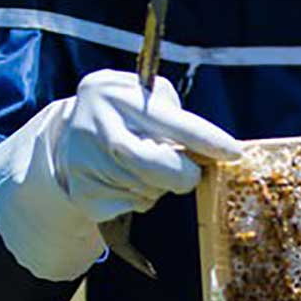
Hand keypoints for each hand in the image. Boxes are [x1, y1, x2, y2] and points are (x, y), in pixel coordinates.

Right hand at [0, 69, 241, 280]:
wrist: (68, 135)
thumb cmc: (125, 114)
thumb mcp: (144, 96)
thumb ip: (173, 114)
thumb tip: (208, 148)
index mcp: (113, 93)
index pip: (166, 120)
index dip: (203, 138)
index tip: (233, 151)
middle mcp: (93, 125)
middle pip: (151, 163)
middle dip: (182, 173)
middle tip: (190, 174)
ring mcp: (83, 160)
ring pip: (145, 189)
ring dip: (159, 186)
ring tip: (146, 169)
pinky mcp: (82, 192)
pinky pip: (130, 206)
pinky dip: (140, 200)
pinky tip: (128, 184)